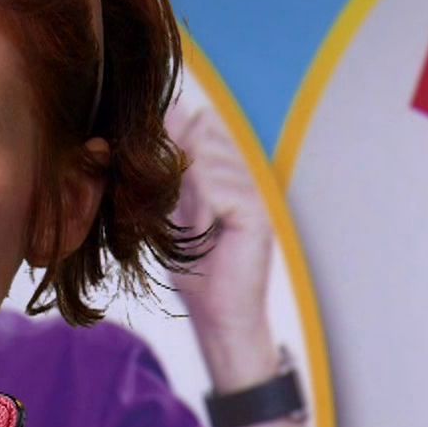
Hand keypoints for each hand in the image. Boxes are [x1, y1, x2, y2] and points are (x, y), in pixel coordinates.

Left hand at [167, 97, 273, 336]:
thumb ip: (173, 163)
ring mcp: (260, 188)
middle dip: (182, 166)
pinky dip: (200, 212)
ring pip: (205, 158)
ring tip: (199, 227)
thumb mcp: (175, 206)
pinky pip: (214, 187)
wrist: (218, 313)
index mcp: (237, 167)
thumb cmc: (197, 267)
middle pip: (205, 129)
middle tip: (186, 210)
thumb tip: (167, 113)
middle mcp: (253, 171)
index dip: (179, 137)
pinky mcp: (260, 210)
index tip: (170, 177)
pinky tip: (208, 236)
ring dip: (189, 195)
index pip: (206, 120)